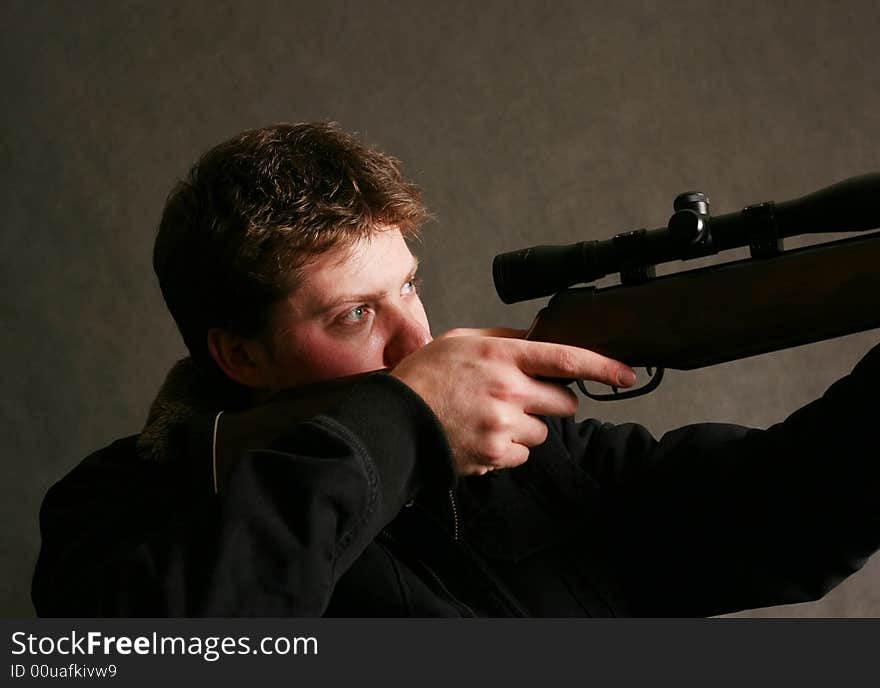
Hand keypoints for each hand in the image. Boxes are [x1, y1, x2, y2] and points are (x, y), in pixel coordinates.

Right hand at [391, 328, 635, 475]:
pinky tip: (483, 433)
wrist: (395, 420)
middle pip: (564, 402)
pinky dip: (510, 446)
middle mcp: (508, 392)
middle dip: (553, 400)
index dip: (603, 367)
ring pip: (543, 430)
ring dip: (527, 425)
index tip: (626, 375)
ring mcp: (504, 426)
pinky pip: (523, 453)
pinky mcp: (497, 455)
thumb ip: (505, 339)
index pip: (566, 359)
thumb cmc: (425, 377)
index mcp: (503, 357)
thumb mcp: (462, 340)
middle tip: (523, 396)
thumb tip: (538, 339)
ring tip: (490, 416)